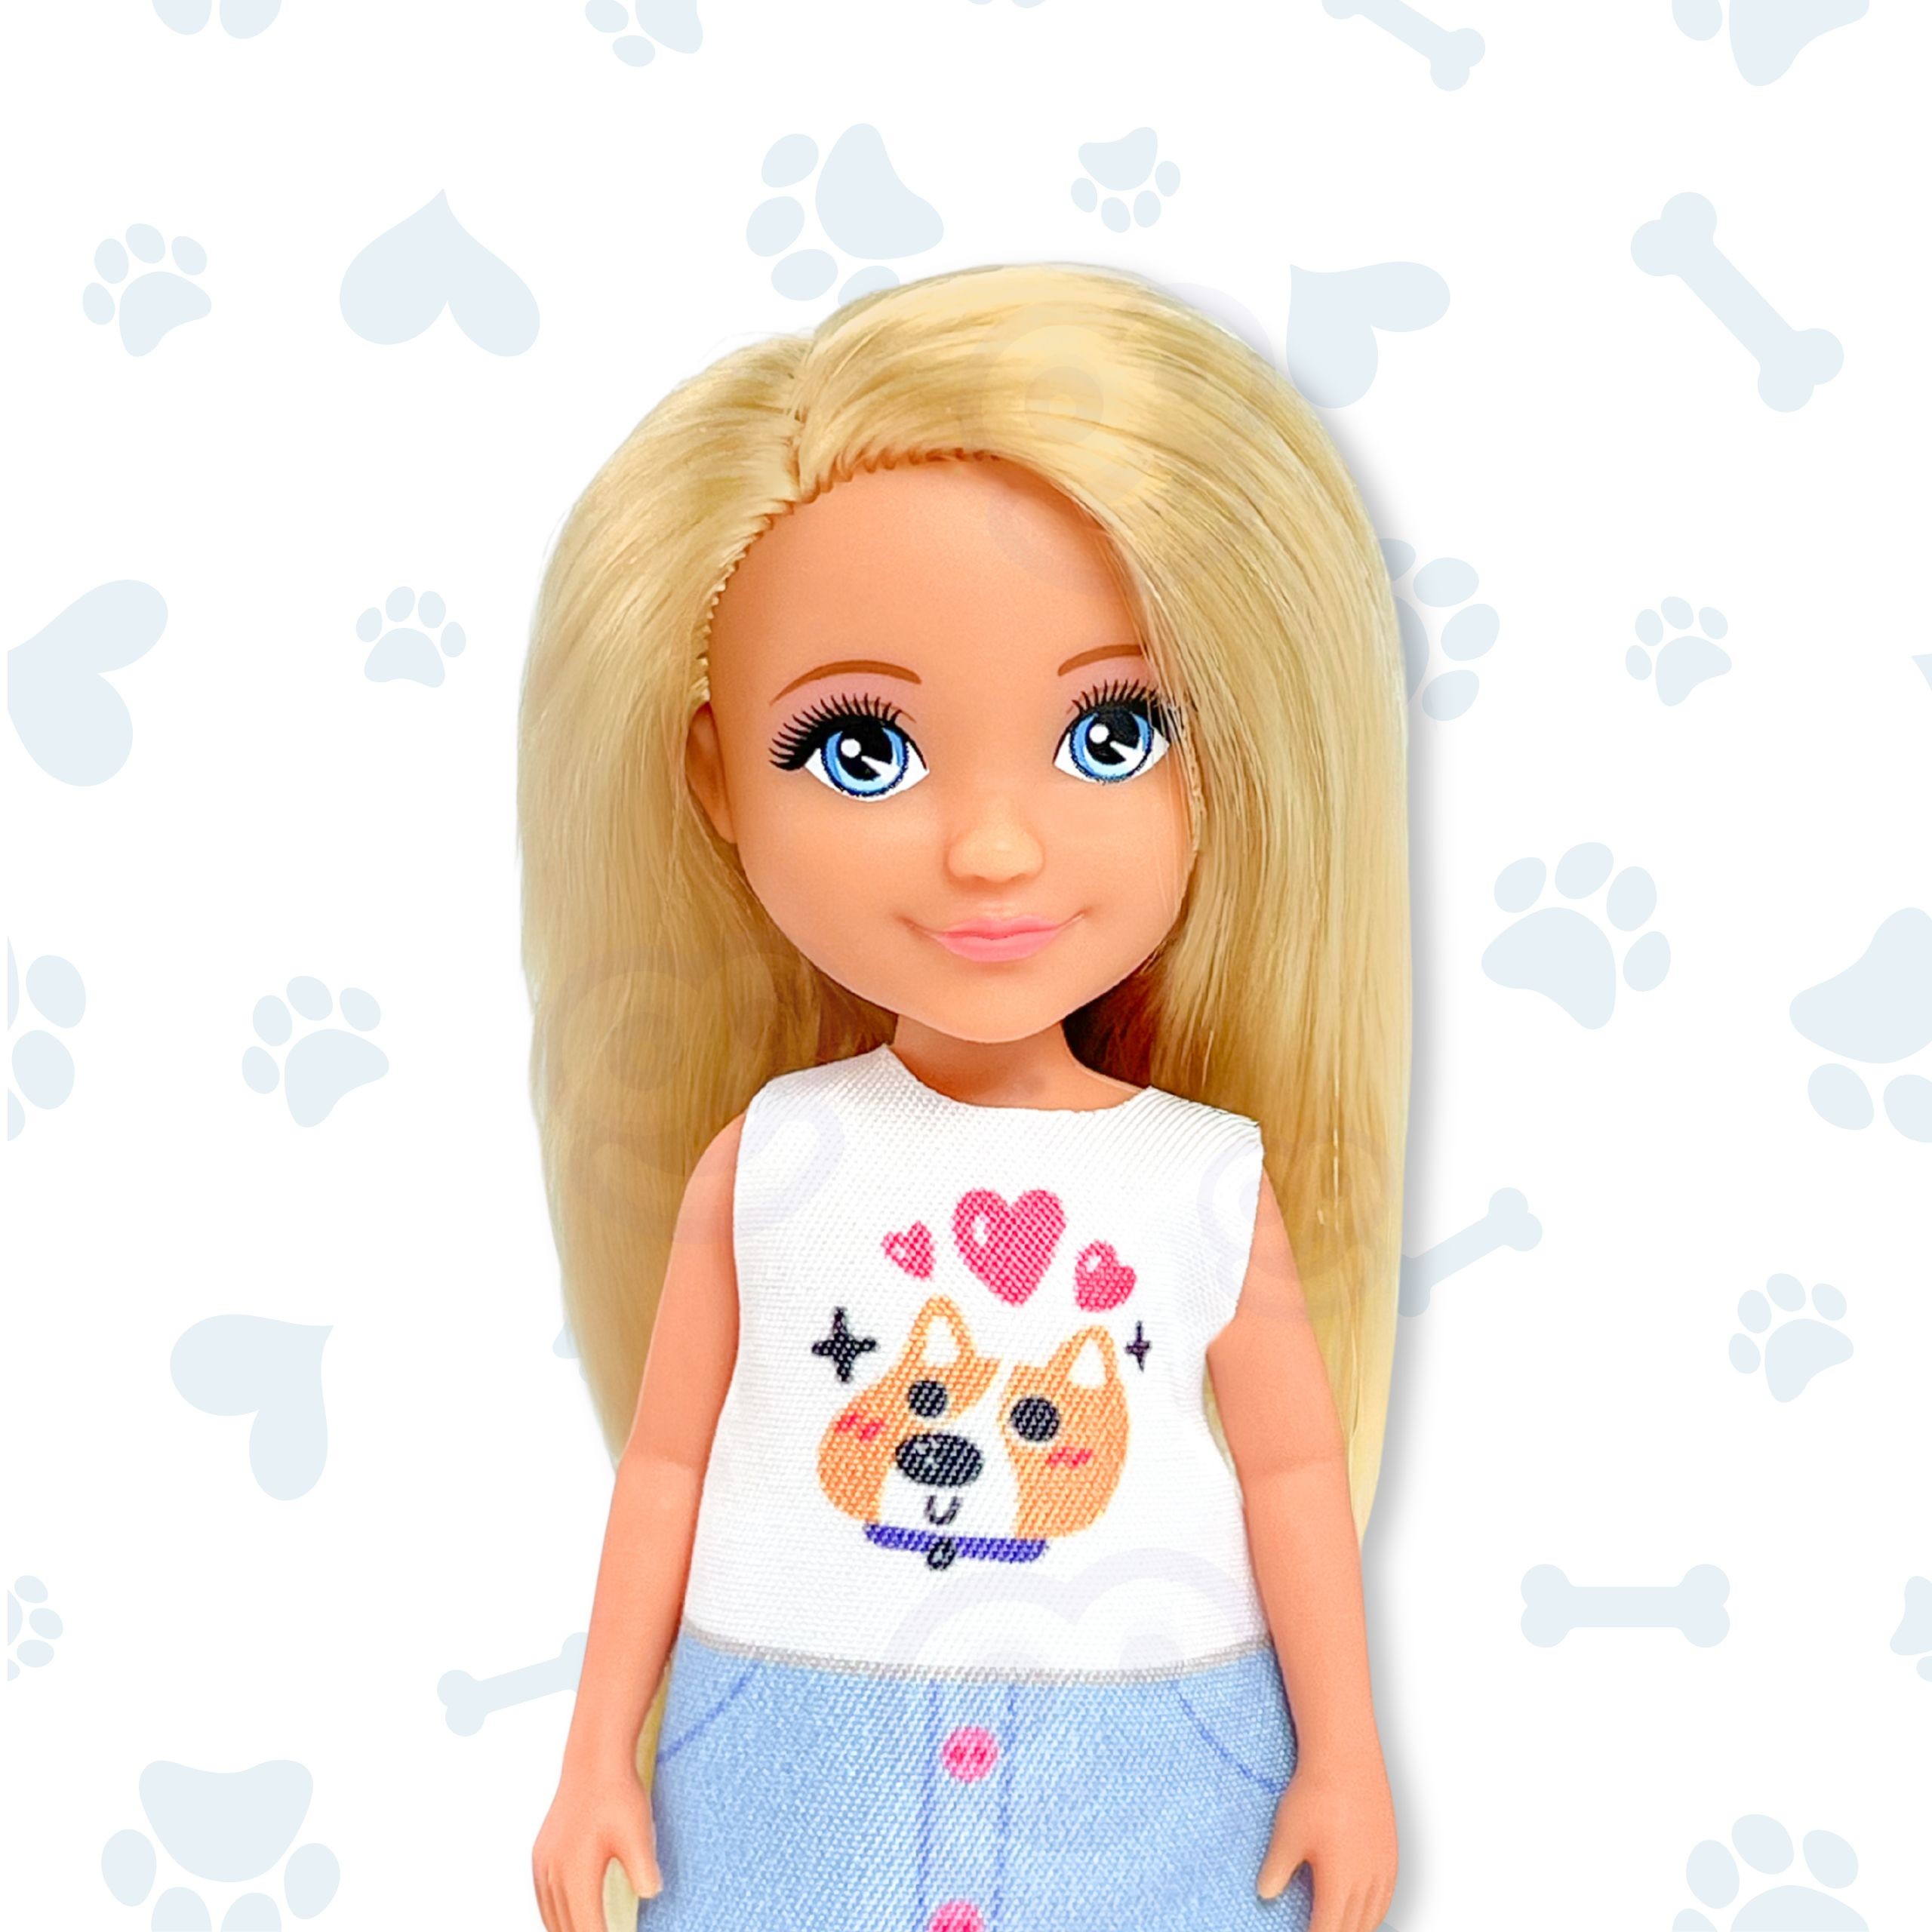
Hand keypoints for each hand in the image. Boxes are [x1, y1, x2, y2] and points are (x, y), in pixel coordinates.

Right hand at [532, 1766, 659, 1931]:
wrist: (594, 1758)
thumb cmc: (618, 1794)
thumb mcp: (638, 1833)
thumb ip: (643, 1869)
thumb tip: (651, 1894)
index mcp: (575, 1874)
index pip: (586, 1929)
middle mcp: (552, 1873)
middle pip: (565, 1928)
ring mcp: (543, 1863)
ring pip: (551, 1916)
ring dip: (567, 1931)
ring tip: (587, 1931)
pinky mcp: (541, 1853)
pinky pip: (544, 1898)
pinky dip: (556, 1917)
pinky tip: (568, 1919)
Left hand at [1257, 1752, 1396, 1931]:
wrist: (1346, 1756)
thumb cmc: (1315, 1793)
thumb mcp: (1286, 1834)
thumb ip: (1276, 1871)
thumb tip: (1265, 1894)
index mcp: (1340, 1885)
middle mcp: (1367, 1882)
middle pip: (1354, 1930)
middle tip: (1319, 1929)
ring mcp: (1383, 1867)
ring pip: (1374, 1917)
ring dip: (1357, 1928)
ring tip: (1339, 1927)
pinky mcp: (1391, 1851)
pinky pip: (1386, 1896)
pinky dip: (1374, 1911)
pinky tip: (1363, 1907)